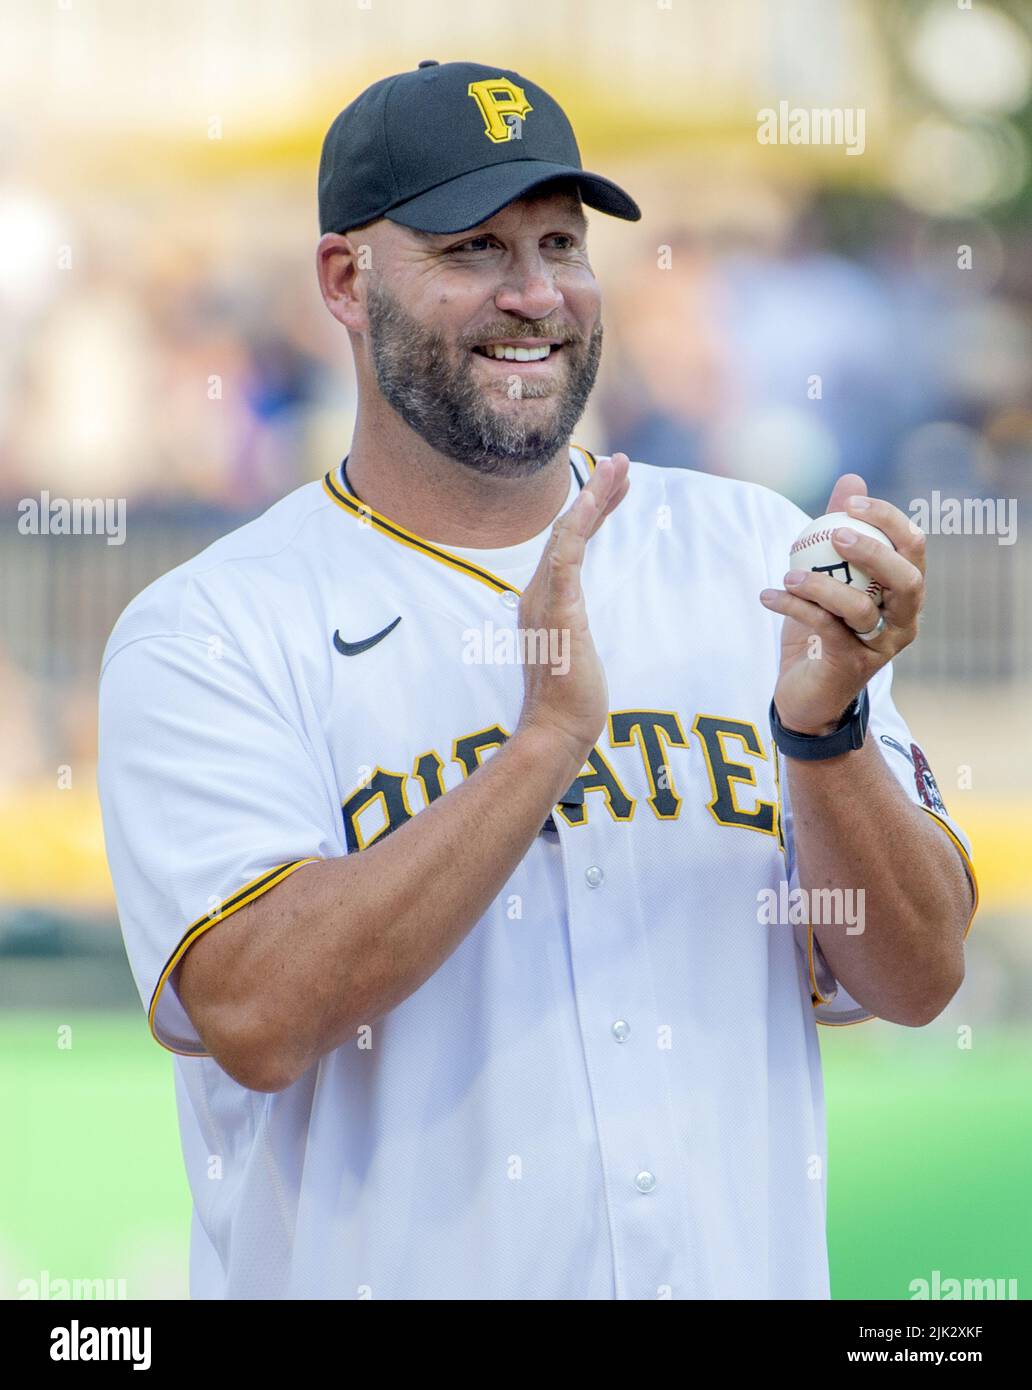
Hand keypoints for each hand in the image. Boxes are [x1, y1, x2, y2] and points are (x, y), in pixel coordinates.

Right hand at [514, 453, 629, 771]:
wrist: (555, 731)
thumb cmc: (570, 700)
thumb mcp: (578, 651)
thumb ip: (577, 626)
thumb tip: (582, 621)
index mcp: (545, 599)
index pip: (569, 544)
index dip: (593, 512)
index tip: (616, 488)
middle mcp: (539, 591)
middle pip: (568, 529)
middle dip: (596, 494)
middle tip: (621, 463)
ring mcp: (545, 598)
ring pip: (567, 532)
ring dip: (594, 497)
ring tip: (618, 467)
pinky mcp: (558, 608)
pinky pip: (566, 555)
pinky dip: (579, 523)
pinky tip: (594, 499)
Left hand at [760, 473, 925, 735]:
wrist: (807, 693)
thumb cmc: (821, 627)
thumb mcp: (828, 576)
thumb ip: (840, 529)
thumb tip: (851, 479)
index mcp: (904, 592)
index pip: (913, 547)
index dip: (889, 520)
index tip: (852, 502)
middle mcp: (904, 620)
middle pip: (907, 580)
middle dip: (873, 551)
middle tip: (835, 534)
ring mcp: (880, 647)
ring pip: (862, 609)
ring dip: (822, 585)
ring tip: (788, 574)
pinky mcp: (851, 667)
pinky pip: (825, 629)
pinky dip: (795, 607)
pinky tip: (768, 595)